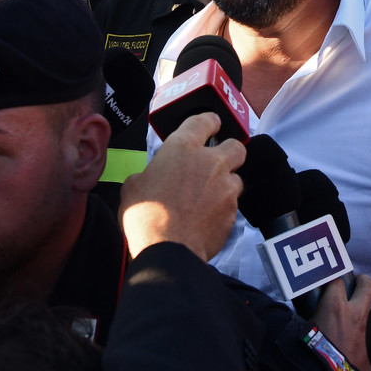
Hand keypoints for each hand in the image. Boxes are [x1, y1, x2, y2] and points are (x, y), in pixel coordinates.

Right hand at [120, 112, 244, 259]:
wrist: (167, 250)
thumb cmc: (145, 216)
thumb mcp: (133, 185)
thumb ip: (150, 173)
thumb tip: (153, 178)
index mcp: (182, 148)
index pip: (205, 121)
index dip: (209, 121)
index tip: (211, 123)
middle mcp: (210, 162)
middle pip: (236, 146)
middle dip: (229, 151)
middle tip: (216, 161)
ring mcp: (226, 187)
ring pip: (236, 178)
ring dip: (226, 183)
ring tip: (208, 196)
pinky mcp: (233, 211)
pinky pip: (232, 204)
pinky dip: (222, 208)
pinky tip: (207, 217)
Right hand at [312, 274, 370, 370]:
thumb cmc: (311, 359)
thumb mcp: (305, 333)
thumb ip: (309, 320)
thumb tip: (307, 315)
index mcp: (335, 308)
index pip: (337, 280)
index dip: (333, 279)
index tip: (329, 283)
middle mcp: (356, 316)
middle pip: (368, 285)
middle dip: (362, 282)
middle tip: (354, 286)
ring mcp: (368, 333)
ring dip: (363, 313)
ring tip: (351, 321)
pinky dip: (365, 338)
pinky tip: (355, 347)